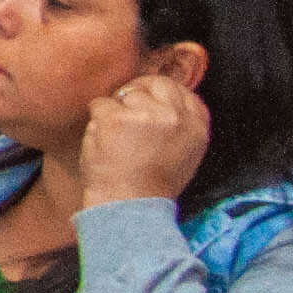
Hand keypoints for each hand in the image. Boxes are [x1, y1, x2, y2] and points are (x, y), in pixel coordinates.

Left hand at [72, 73, 209, 206]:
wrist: (129, 208)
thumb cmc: (151, 186)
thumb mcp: (184, 154)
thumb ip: (180, 125)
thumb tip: (165, 100)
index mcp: (197, 126)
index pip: (181, 90)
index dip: (159, 94)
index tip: (147, 105)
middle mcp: (176, 117)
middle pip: (155, 83)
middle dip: (137, 93)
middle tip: (124, 117)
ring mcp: (146, 115)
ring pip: (123, 95)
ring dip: (114, 112)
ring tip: (117, 142)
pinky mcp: (116, 118)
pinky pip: (99, 104)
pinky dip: (96, 122)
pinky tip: (103, 144)